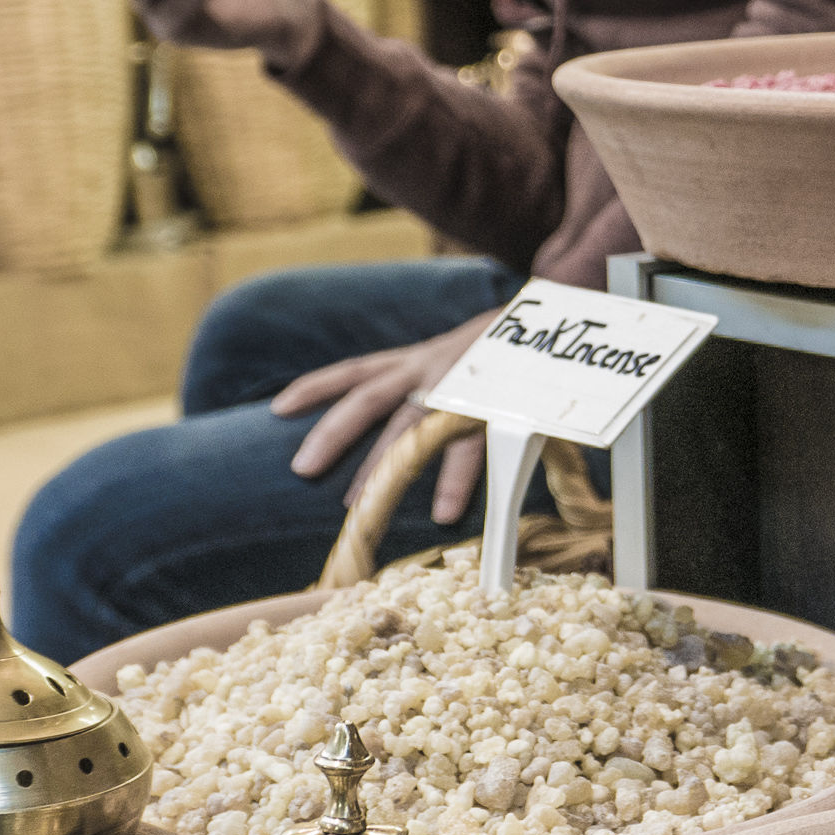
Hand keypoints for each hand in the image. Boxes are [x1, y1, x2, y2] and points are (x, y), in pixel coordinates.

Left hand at [275, 310, 500, 521]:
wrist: (557, 321)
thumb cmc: (501, 350)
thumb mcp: (454, 358)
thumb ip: (424, 383)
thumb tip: (397, 422)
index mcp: (417, 360)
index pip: (357, 370)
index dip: (316, 386)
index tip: (277, 407)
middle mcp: (430, 367)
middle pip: (369, 398)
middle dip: (334, 432)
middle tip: (301, 469)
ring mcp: (459, 384)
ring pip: (412, 426)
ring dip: (384, 467)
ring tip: (358, 507)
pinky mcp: (493, 401)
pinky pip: (470, 445)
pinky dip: (456, 481)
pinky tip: (445, 513)